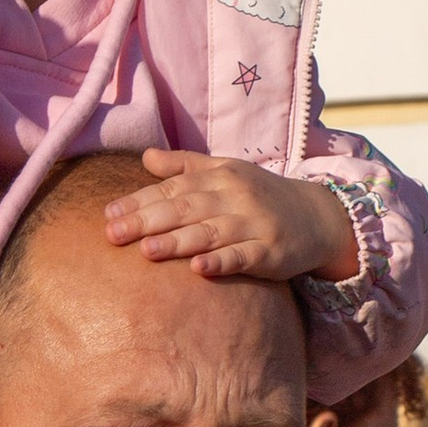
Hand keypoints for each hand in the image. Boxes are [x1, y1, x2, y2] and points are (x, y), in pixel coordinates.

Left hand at [104, 150, 358, 283]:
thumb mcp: (226, 172)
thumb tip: (145, 157)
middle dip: (148, 220)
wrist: (318, 216)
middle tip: (113, 234)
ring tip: (146, 251)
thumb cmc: (262, 196)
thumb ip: (186, 166)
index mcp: (220, 177)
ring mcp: (254, 225)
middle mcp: (235, 197)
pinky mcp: (271, 253)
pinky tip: (199, 269)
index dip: (140, 200)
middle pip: (186, 208)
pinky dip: (222, 262)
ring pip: (211, 233)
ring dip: (178, 241)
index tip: (109, 213)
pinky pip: (244, 257)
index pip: (173, 188)